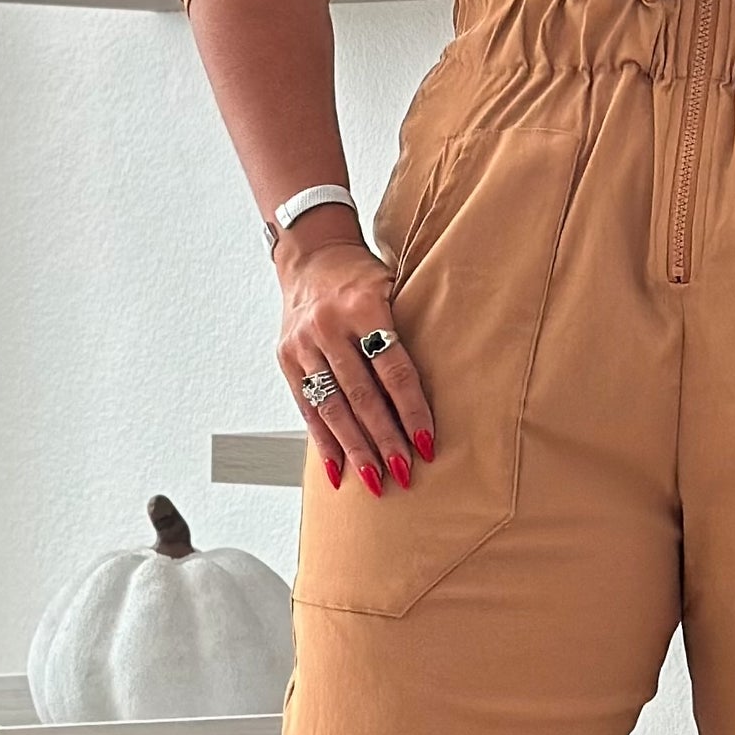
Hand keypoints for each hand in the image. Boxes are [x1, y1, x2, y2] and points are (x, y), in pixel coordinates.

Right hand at [275, 216, 435, 499]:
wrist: (311, 254)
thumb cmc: (362, 276)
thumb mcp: (393, 287)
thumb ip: (408, 331)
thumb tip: (447, 385)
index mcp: (364, 306)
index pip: (393, 370)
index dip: (412, 409)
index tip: (427, 443)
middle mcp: (329, 326)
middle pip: (362, 395)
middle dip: (384, 439)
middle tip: (404, 473)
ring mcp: (303, 343)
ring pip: (332, 407)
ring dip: (356, 448)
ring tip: (375, 480)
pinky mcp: (287, 357)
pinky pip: (307, 406)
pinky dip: (323, 441)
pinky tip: (337, 468)